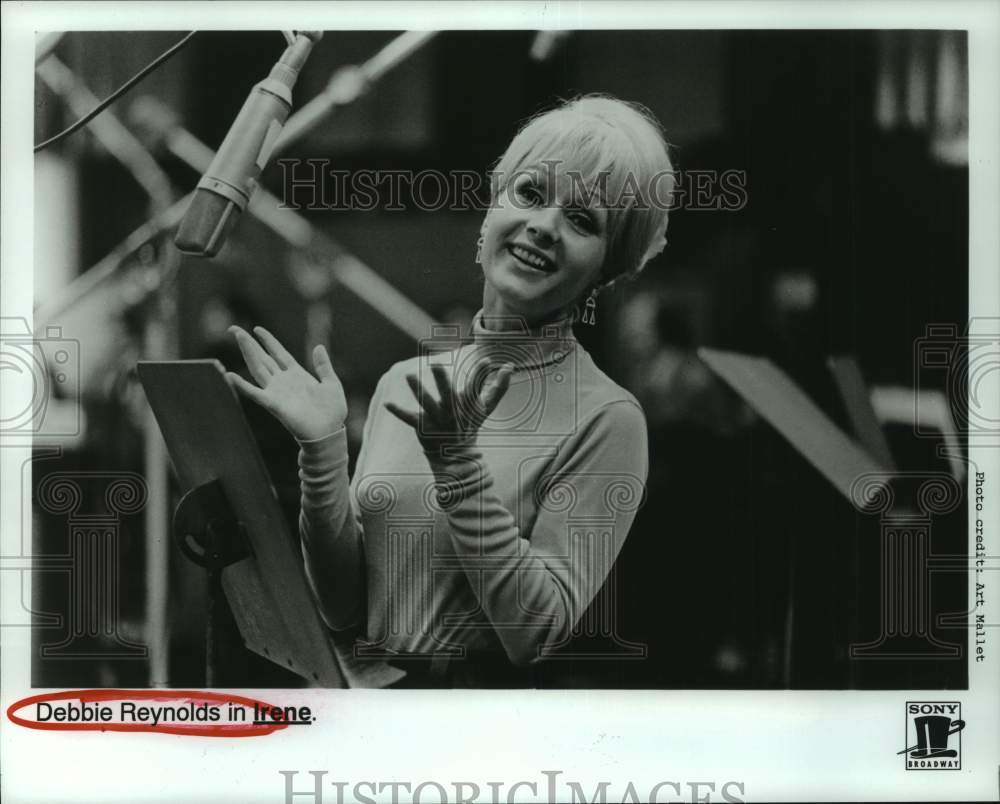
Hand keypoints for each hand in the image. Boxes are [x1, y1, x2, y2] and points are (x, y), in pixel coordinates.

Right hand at [226, 325, 346, 440]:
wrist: (330, 432)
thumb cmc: (332, 412)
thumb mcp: (331, 383)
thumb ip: (324, 366)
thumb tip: (318, 347)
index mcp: (297, 375)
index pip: (279, 353)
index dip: (268, 341)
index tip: (257, 329)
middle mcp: (283, 382)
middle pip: (263, 358)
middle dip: (249, 343)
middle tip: (234, 329)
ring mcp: (277, 392)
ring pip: (258, 368)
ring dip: (247, 353)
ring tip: (237, 338)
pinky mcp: (274, 405)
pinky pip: (255, 394)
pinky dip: (242, 386)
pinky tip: (230, 376)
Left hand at [384, 358, 512, 451]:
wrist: (456, 456)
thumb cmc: (470, 424)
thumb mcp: (486, 407)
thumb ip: (499, 386)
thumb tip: (510, 366)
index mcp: (468, 406)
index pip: (476, 388)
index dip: (481, 374)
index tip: (487, 361)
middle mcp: (453, 413)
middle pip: (448, 396)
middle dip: (442, 381)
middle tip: (435, 366)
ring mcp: (437, 421)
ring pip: (427, 404)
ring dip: (418, 390)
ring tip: (408, 375)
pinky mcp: (423, 428)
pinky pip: (409, 419)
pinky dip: (399, 412)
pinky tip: (387, 404)